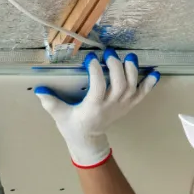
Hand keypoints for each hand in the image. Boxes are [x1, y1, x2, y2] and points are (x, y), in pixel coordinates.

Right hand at [35, 49, 160, 167]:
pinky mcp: (128, 106)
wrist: (88, 140)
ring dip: (132, 71)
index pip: (98, 87)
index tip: (90, 58)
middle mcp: (110, 106)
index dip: (96, 71)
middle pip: (119, 85)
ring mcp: (122, 106)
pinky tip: (154, 73)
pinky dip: (149, 84)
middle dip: (116, 67)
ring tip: (129, 57)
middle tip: (109, 53)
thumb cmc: (73, 125)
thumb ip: (50, 102)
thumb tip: (39, 89)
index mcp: (93, 108)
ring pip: (132, 87)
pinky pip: (142, 95)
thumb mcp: (59, 115)